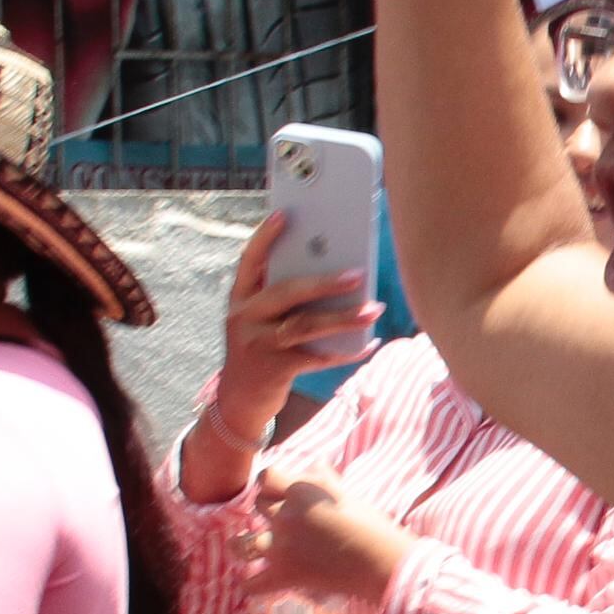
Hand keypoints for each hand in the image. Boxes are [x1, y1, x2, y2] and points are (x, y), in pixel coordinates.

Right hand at [214, 214, 380, 433]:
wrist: (239, 398)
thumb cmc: (261, 346)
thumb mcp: (260, 318)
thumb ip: (283, 296)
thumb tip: (334, 268)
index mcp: (240, 296)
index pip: (250, 260)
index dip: (265, 237)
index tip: (285, 214)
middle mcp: (244, 317)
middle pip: (287, 292)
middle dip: (324, 282)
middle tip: (358, 274)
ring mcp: (258, 344)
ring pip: (305, 326)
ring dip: (343, 317)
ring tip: (374, 309)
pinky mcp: (275, 370)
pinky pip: (318, 357)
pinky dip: (346, 351)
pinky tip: (369, 342)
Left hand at [247, 462, 412, 604]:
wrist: (380, 562)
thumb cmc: (371, 525)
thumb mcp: (347, 494)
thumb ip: (324, 477)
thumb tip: (314, 462)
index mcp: (299, 491)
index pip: (266, 477)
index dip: (272, 482)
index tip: (280, 490)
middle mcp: (284, 516)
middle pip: (257, 505)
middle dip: (267, 509)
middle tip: (281, 518)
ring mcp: (280, 547)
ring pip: (243, 543)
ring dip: (244, 543)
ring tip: (246, 544)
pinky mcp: (285, 575)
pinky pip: (253, 584)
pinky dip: (251, 584)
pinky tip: (253, 580)